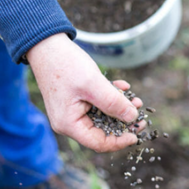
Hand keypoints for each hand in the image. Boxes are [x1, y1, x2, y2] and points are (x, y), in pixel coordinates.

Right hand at [27, 33, 144, 151]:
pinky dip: (111, 97)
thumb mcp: (93, 84)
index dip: (120, 141)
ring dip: (120, 108)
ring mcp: (72, 111)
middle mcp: (69, 122)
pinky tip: (122, 86)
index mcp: (69, 124)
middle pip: (102, 131)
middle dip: (123, 122)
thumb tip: (132, 118)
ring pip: (103, 116)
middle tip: (141, 114)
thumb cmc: (65, 64)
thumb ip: (113, 102)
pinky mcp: (77, 100)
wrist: (47, 45)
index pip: (98, 143)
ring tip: (135, 99)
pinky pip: (98, 104)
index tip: (137, 133)